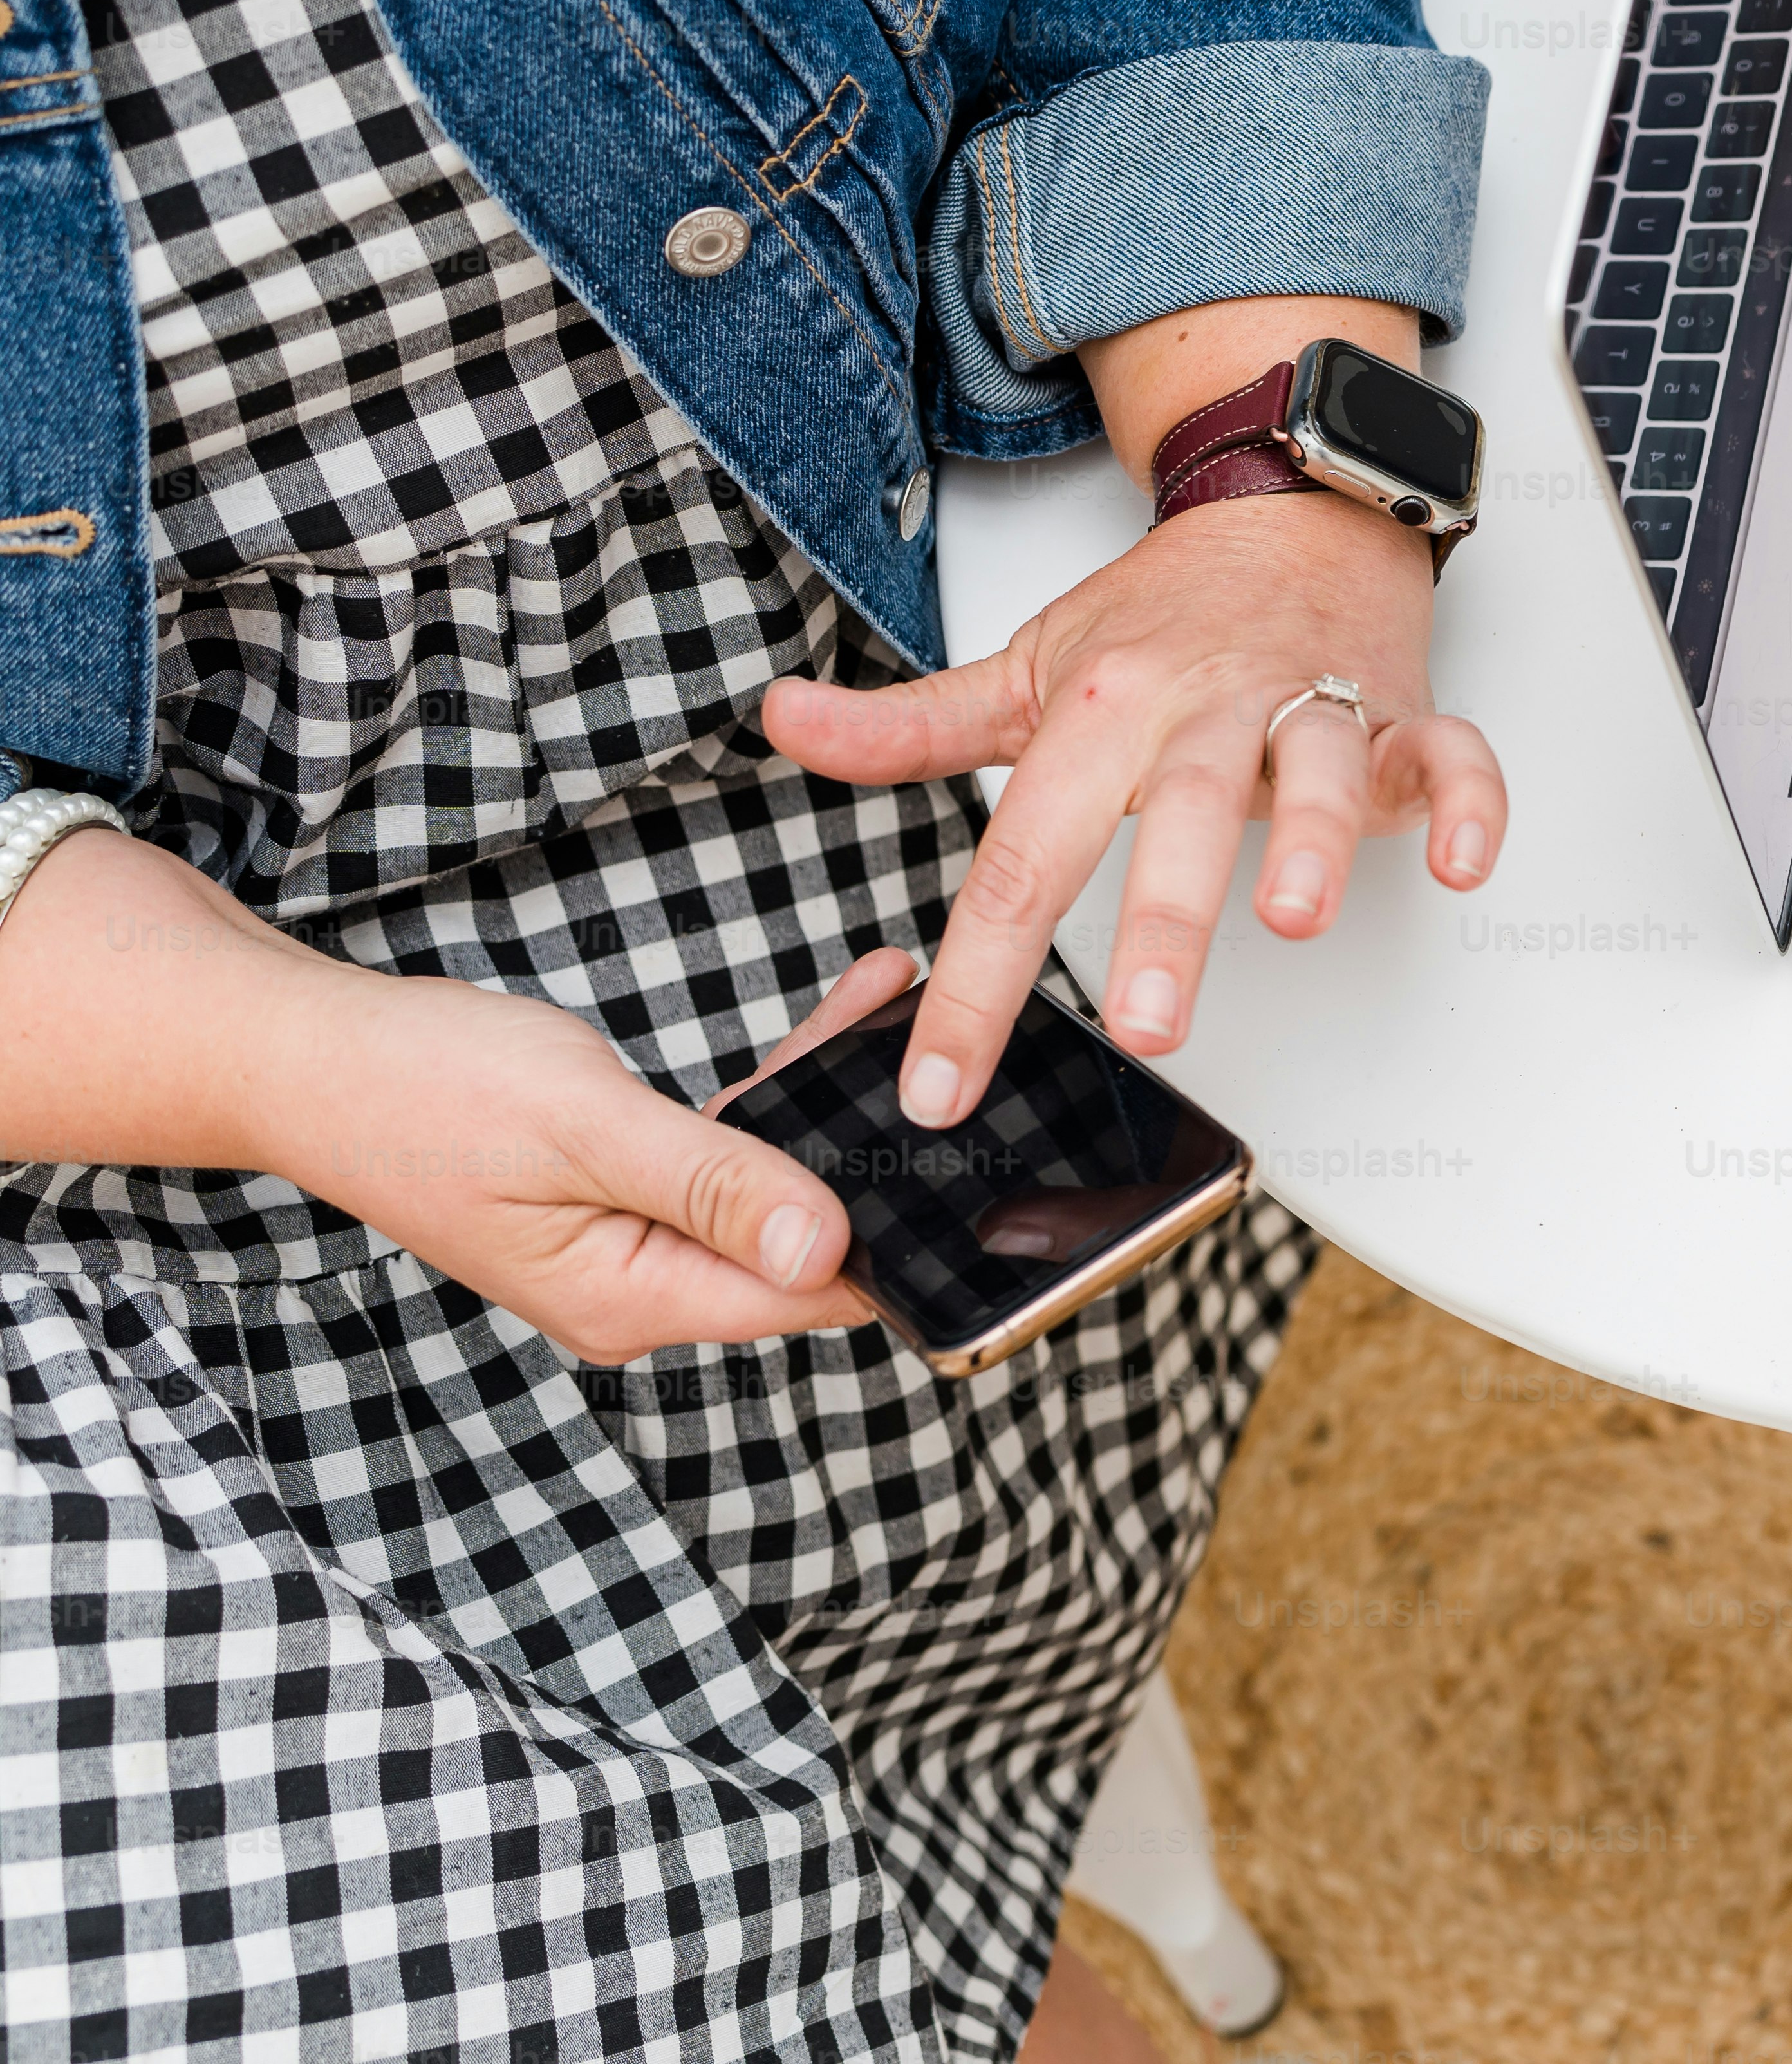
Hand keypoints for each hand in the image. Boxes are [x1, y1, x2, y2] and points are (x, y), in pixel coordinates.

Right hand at [305, 948, 921, 1363]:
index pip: (805, 1296)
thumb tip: (822, 1248)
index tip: (973, 1169)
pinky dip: (781, 1087)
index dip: (894, 1238)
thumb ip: (709, 1186)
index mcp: (631, 1298)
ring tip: (908, 999)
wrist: (313, 1055)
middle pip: (802, 1236)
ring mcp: (633, 1242)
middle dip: (876, 1151)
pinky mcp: (627, 1192)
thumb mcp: (584, 1128)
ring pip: (773, 1182)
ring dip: (834, 1098)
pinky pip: (731, 1150)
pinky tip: (843, 1014)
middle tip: (954, 1044)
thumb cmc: (423, 1089)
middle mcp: (640, 1288)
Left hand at [759, 490, 1508, 1117]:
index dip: (979, 978)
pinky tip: (1466, 861)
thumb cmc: (1161, 617)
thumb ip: (911, 725)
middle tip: (1150, 1024)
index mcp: (1106, 709)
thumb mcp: (1027, 666)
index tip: (943, 1083)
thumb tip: (784, 721)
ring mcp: (1313, 707)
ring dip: (1313, 843)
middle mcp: (1209, 709)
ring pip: (1319, 776)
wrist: (1287, 511)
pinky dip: (1472, 804)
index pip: (1026, 856)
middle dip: (1170, 920)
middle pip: (1183, 818)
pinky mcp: (1405, 714)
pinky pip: (1452, 756)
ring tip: (1294, 918)